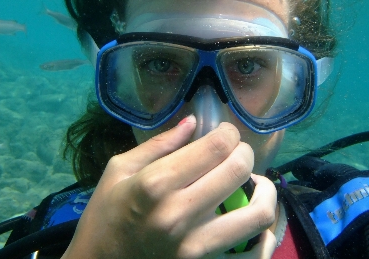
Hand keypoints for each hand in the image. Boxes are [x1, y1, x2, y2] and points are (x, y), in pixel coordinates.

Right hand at [61, 115, 276, 258]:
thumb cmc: (105, 215)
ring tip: (252, 184)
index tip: (224, 133)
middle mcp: (179, 214)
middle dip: (245, 152)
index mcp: (156, 183)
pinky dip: (263, 235)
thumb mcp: (119, 170)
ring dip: (263, 191)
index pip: (216, 146)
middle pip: (239, 170)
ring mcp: (196, 247)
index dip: (228, 132)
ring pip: (258, 213)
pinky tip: (252, 220)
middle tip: (236, 153)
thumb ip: (159, 144)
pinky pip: (254, 255)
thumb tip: (194, 122)